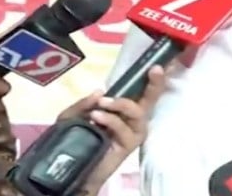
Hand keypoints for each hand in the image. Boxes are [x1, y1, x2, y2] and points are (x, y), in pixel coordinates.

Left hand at [66, 66, 165, 195]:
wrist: (74, 167)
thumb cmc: (77, 139)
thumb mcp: (72, 116)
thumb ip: (83, 104)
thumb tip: (100, 91)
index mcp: (123, 109)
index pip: (140, 90)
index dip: (152, 78)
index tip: (158, 64)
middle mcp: (133, 118)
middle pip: (150, 99)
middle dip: (155, 84)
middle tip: (155, 70)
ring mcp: (133, 132)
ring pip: (137, 112)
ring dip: (121, 104)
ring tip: (101, 104)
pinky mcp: (129, 145)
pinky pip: (124, 128)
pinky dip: (111, 120)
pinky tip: (96, 117)